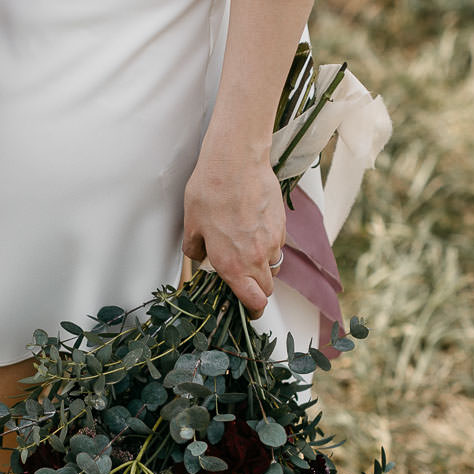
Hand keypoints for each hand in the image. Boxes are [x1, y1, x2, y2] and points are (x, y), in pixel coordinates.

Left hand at [183, 130, 284, 316]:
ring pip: (273, 265)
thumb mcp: (192, 224)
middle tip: (244, 281)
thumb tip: (197, 256)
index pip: (254, 302)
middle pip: (267, 288)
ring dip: (262, 266)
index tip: (249, 311)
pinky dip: (268, 243)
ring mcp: (273, 241)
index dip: (253, 311)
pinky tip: (253, 227)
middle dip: (257, 290)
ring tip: (246, 250)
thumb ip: (195, 247)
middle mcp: (257, 258)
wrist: (236, 162)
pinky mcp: (281, 224)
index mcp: (233, 265)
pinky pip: (277, 243)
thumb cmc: (210, 191)